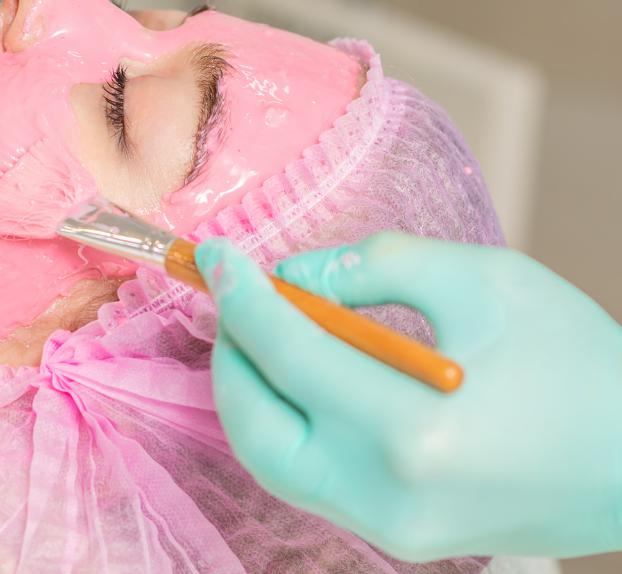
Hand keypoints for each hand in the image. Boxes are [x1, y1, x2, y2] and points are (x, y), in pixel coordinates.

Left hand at [196, 232, 621, 559]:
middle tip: (238, 298)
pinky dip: (285, 426)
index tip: (218, 257)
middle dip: (231, 353)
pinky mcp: (395, 537)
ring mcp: (387, 527)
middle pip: (255, 424)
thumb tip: (294, 275)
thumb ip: (374, 266)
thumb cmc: (577, 363)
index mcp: (413, 428)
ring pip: (270, 461)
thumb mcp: (485, 280)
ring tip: (264, 334)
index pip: (288, 356)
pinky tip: (298, 380)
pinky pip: (307, 479)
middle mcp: (385, 492)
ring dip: (249, 393)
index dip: (242, 298)